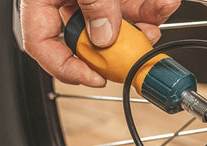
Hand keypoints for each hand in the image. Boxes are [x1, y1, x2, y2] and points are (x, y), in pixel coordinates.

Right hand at [21, 0, 179, 86]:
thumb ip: (92, 2)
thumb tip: (104, 37)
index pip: (42, 44)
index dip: (66, 68)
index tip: (94, 77)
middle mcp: (68, 0)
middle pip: (89, 40)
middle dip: (119, 47)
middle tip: (136, 51)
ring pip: (119, 26)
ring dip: (144, 26)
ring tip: (158, 13)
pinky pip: (136, 6)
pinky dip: (153, 6)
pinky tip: (164, 1)